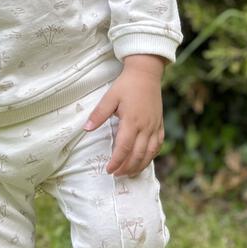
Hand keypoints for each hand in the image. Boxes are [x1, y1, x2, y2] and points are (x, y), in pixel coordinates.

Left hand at [82, 62, 164, 177]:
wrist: (147, 73)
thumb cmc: (127, 84)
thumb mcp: (110, 97)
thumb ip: (99, 114)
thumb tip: (86, 129)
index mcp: (132, 121)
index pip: (124, 148)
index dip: (116, 162)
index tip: (109, 170)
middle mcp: (145, 126)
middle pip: (138, 155)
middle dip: (127, 168)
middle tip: (117, 174)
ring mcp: (154, 126)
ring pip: (150, 153)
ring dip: (140, 165)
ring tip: (130, 173)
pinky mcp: (160, 124)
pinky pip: (158, 144)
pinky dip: (152, 155)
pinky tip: (145, 160)